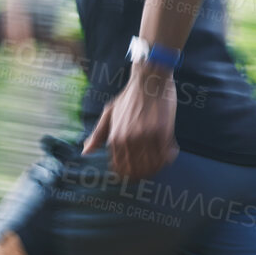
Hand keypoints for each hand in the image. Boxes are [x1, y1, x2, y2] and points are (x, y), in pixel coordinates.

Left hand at [84, 62, 178, 178]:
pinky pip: (166, 155)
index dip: (128, 175)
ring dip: (158, 167)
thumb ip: (97, 134)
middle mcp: (129, 140)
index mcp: (115, 137)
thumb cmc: (129, 96)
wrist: (149, 79)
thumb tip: (85, 152)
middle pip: (136, 171)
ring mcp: (146, 137)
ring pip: (152, 166)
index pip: (120, 168)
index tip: (135, 175)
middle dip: (144, 174)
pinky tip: (170, 150)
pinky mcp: (163, 132)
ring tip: (161, 160)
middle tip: (151, 169)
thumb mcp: (109, 113)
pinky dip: (168, 157)